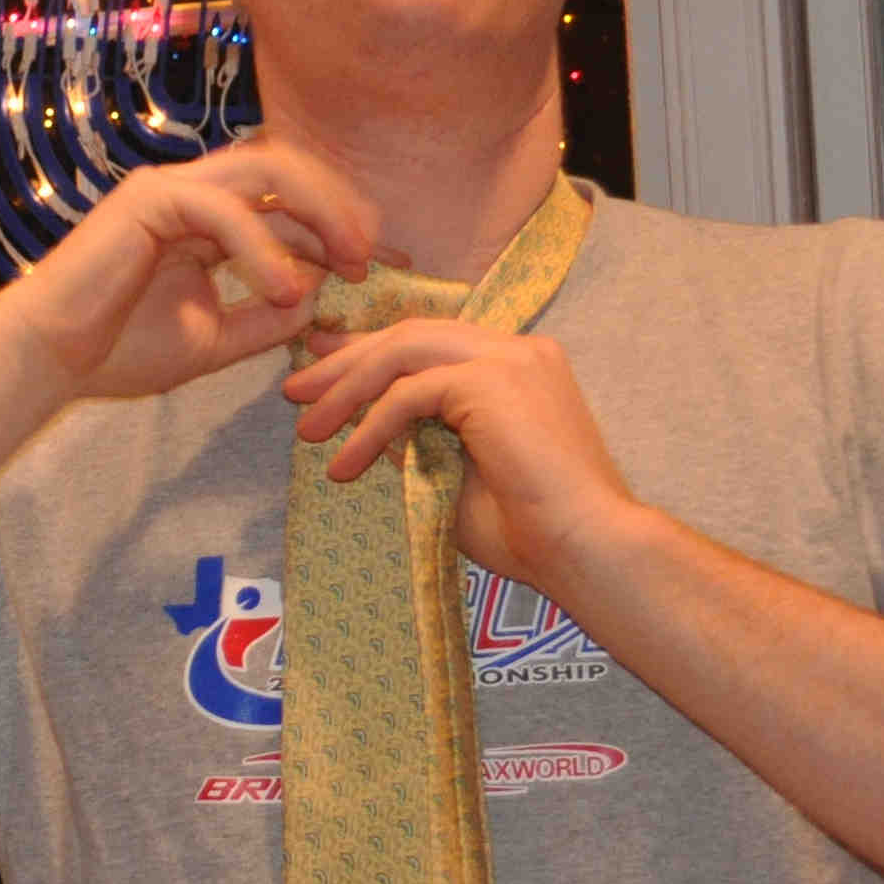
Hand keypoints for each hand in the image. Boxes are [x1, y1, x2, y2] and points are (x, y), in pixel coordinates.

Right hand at [0, 143, 380, 400]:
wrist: (46, 360)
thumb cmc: (116, 351)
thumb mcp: (215, 338)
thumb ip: (266, 317)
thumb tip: (321, 297)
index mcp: (207, 220)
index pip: (288, 202)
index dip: (341, 226)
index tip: (384, 265)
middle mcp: (192, 192)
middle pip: (287, 167)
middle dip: (339, 204)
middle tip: (373, 254)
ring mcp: (170, 189)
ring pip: (265, 168)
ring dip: (317, 209)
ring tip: (348, 259)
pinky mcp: (148, 199)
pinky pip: (223, 210)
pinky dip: (262, 248)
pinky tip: (286, 290)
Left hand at [285, 314, 646, 592]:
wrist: (586, 548)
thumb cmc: (532, 530)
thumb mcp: (454, 476)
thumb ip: (415, 442)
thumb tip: (362, 424)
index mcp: (518, 366)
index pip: (431, 343)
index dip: (371, 354)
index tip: (322, 373)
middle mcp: (517, 350)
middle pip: (410, 335)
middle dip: (346, 362)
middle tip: (297, 393)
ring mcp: (508, 358)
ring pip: (403, 352)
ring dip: (347, 389)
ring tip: (308, 431)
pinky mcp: (491, 380)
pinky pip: (409, 393)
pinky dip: (370, 426)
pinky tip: (344, 465)